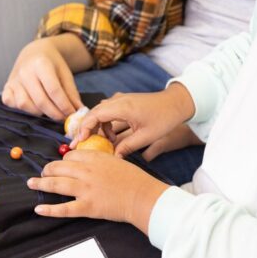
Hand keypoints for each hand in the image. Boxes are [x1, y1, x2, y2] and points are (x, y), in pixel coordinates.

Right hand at [2, 35, 89, 119]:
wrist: (34, 52)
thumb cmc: (51, 64)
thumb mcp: (65, 73)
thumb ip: (71, 93)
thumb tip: (79, 111)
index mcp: (41, 64)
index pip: (54, 90)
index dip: (64, 105)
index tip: (72, 114)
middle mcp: (25, 71)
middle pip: (40, 100)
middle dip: (54, 113)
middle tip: (64, 118)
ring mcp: (14, 79)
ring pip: (24, 104)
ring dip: (39, 113)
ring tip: (50, 111)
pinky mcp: (7, 87)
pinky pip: (10, 103)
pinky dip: (21, 109)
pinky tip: (33, 107)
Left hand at [27, 150, 168, 233]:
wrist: (142, 196)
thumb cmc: (134, 179)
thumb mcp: (117, 161)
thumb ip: (100, 160)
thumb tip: (88, 161)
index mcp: (94, 158)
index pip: (70, 156)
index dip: (63, 160)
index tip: (62, 165)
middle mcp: (86, 172)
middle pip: (58, 167)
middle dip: (47, 169)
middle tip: (43, 173)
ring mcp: (85, 190)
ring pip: (56, 184)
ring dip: (40, 183)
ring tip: (31, 183)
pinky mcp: (87, 207)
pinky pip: (64, 208)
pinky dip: (49, 209)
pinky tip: (38, 209)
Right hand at [72, 83, 195, 157]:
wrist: (177, 103)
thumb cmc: (164, 118)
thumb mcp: (145, 136)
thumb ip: (127, 147)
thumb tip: (113, 158)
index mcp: (121, 107)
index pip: (94, 116)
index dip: (84, 129)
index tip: (79, 142)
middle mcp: (117, 101)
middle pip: (93, 114)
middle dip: (86, 130)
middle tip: (80, 145)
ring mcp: (120, 100)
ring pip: (100, 113)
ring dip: (98, 128)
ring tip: (103, 144)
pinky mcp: (124, 102)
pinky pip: (108, 112)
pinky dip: (106, 124)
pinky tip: (112, 136)